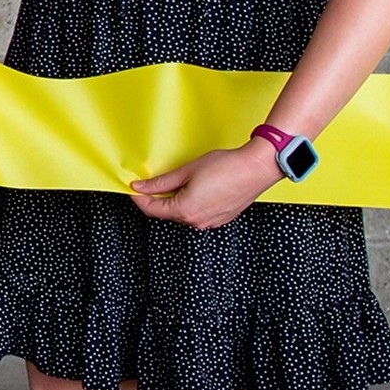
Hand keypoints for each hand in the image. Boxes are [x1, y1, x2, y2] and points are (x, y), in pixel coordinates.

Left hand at [130, 140, 279, 229]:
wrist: (256, 168)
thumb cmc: (226, 167)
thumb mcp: (187, 171)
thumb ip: (161, 182)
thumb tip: (141, 187)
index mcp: (186, 210)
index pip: (151, 209)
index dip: (138, 198)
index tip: (133, 188)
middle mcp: (197, 221)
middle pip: (166, 213)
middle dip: (154, 200)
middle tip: (148, 183)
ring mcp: (211, 222)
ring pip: (182, 214)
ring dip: (172, 201)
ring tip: (172, 183)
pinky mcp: (221, 218)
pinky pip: (197, 214)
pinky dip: (188, 203)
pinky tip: (191, 189)